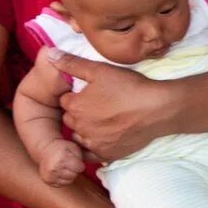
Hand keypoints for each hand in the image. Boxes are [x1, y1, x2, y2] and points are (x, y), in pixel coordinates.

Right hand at [38, 139, 83, 186]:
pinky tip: (60, 171)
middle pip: (74, 175)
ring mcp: (50, 176)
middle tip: (69, 164)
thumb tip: (83, 168)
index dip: (80, 164)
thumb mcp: (73, 147)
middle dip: (74, 170)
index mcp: (62, 160)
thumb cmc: (61, 148)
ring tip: (64, 167)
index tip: (75, 160)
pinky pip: (61, 184)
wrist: (45, 149)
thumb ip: (81, 157)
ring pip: (68, 181)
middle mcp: (55, 169)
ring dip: (69, 175)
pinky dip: (62, 179)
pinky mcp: (47, 181)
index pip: (80, 168)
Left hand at [49, 50, 168, 161]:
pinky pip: (92, 153)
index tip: (91, 92)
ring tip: (105, 119)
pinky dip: (95, 145)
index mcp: (75, 106)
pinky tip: (105, 137)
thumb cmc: (129, 87)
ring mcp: (94, 143)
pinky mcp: (107, 154)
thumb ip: (73, 63)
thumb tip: (49, 54)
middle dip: (79, 112)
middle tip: (99, 104)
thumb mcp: (100, 70)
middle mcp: (80, 127)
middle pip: (71, 119)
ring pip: (80, 135)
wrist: (158, 109)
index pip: (65, 100)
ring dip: (86, 129)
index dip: (77, 94)